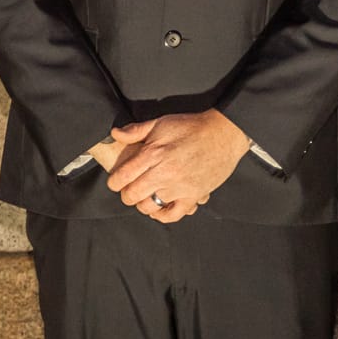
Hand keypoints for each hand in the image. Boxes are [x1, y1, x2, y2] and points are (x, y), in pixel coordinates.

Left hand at [104, 111, 249, 222]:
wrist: (223, 134)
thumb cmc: (192, 127)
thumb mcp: (161, 123)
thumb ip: (136, 131)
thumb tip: (116, 134)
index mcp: (153, 153)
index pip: (123, 176)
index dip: (114, 182)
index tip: (115, 183)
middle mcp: (164, 173)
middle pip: (133, 194)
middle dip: (126, 194)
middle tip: (128, 190)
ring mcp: (179, 187)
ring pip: (150, 206)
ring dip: (142, 204)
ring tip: (143, 197)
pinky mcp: (193, 196)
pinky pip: (173, 215)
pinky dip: (162, 215)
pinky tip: (158, 209)